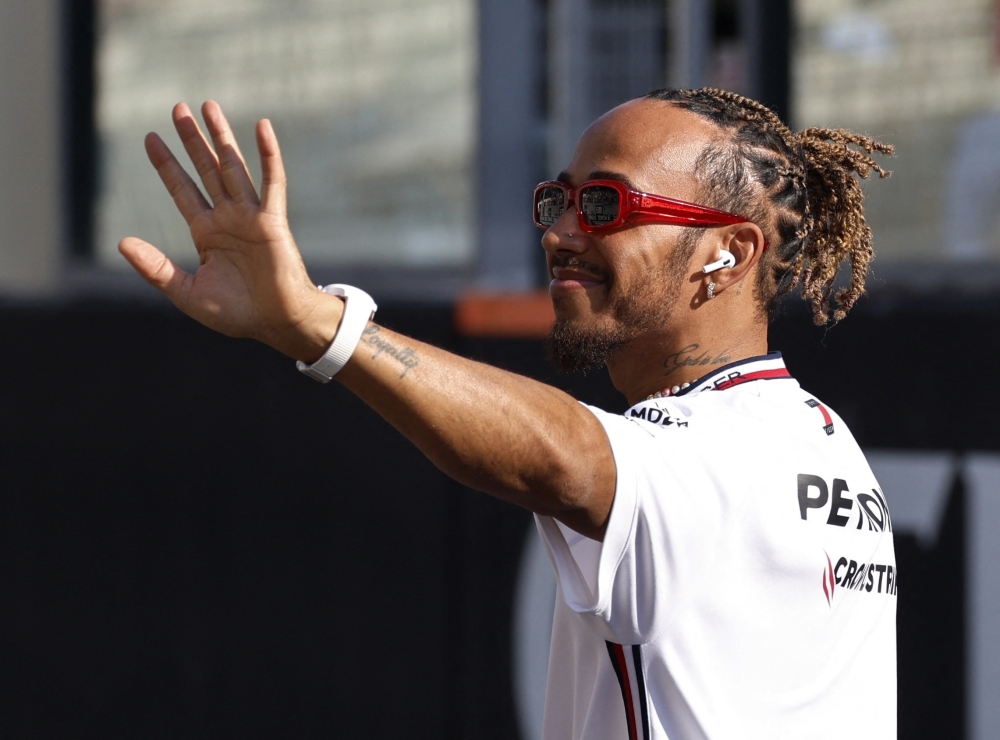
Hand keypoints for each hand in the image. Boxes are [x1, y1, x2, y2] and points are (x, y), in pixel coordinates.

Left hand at [119, 101, 341, 361]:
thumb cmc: (238, 314)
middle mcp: (228, 219)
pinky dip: (268, 154)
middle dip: (192, 140)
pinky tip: (261, 127)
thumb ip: (155, 268)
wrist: (277, 323)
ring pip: (233, 167)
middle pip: (205, 169)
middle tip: (178, 108)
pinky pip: (272, 182)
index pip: (182, 190)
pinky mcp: (274, 220)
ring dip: (221, 137)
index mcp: (207, 234)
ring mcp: (251, 216)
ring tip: (208, 106)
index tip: (150, 139)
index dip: (166, 165)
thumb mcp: (188, 293)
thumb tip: (121, 241)